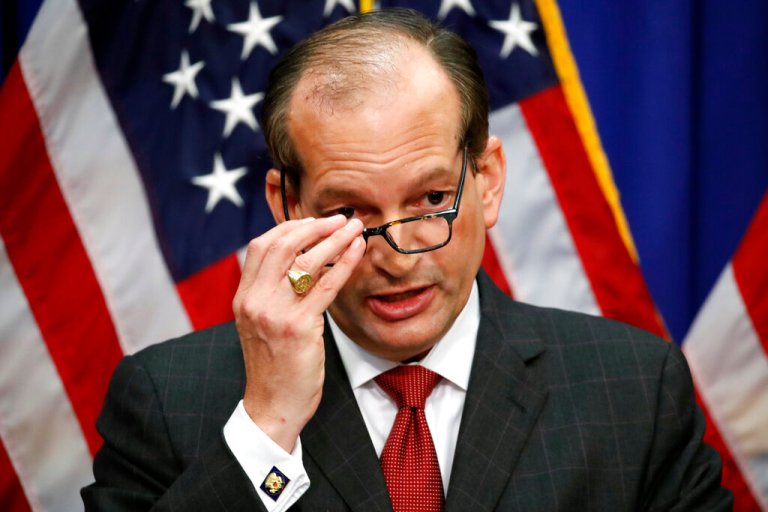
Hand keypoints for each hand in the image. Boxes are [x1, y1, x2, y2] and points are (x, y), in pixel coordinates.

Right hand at [233, 215, 364, 451]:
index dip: (289, 227)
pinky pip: (326, 285)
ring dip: (334, 239)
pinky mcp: (298, 327)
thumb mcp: (262, 324)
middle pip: (281, 244)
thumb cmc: (274, 366)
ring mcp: (274, 313)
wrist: (272, 406)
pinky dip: (345, 263)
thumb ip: (273, 293)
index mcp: (243, 297)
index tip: (314, 221)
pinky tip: (359, 251)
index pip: (261, 246)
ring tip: (354, 228)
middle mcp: (254, 301)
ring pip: (306, 260)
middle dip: (313, 226)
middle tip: (339, 219)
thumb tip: (302, 261)